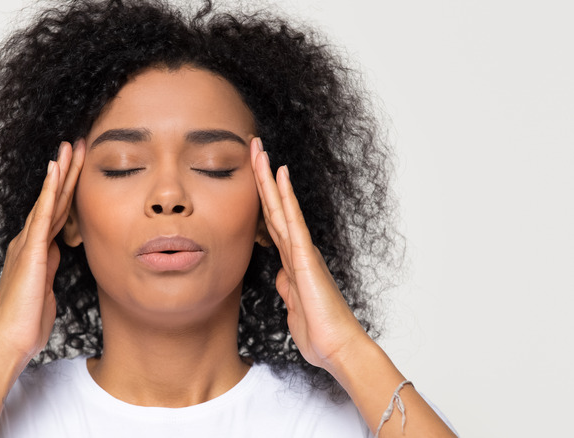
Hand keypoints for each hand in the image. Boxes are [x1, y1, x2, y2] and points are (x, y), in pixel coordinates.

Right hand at [0, 140, 84, 364]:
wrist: (10, 342)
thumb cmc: (27, 322)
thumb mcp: (46, 289)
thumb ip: (50, 269)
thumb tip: (57, 256)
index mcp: (35, 250)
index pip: (56, 212)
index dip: (68, 188)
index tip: (79, 166)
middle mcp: (29, 242)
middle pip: (53, 200)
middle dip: (66, 171)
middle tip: (78, 143)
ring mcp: (28, 245)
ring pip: (48, 201)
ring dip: (61, 172)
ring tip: (71, 147)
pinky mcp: (31, 253)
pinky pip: (43, 216)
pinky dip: (50, 192)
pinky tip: (56, 171)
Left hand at [250, 137, 370, 370]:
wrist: (337, 347)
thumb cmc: (318, 330)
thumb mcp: (293, 305)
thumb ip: (287, 288)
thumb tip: (281, 277)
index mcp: (292, 260)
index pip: (271, 221)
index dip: (260, 196)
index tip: (250, 173)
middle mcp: (297, 249)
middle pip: (274, 206)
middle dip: (262, 176)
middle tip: (253, 146)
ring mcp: (302, 251)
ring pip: (281, 206)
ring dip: (269, 178)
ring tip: (259, 150)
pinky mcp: (306, 257)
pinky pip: (293, 221)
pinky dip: (286, 197)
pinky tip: (280, 175)